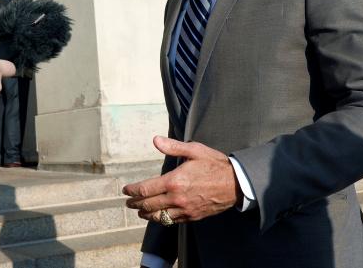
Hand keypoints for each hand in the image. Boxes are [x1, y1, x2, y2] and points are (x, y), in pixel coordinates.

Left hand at [122, 136, 239, 223]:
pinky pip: (172, 221)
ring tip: (139, 212)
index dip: (132, 191)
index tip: (125, 190)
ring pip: (159, 216)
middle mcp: (177, 198)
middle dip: (135, 204)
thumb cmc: (215, 164)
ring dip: (146, 214)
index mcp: (175, 181)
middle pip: (148, 205)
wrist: (236, 184)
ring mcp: (185, 209)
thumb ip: (173, 147)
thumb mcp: (194, 150)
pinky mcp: (192, 216)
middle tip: (128, 202)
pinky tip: (158, 216)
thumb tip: (155, 140)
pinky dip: (161, 220)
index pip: (145, 189)